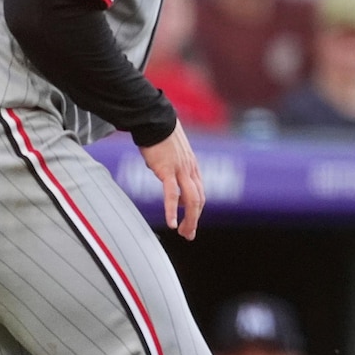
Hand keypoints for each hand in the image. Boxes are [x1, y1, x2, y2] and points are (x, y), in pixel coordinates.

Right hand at [138, 122, 204, 239]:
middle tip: (188, 234)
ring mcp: (180, 171)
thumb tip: (169, 181)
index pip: (200, 193)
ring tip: (183, 232)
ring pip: (191, 200)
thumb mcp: (173, 154)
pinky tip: (171, 223)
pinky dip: (172, 211)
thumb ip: (175, 169)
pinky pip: (172, 195)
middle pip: (198, 200)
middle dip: (194, 219)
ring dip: (189, 219)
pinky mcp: (167, 171)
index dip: (196, 210)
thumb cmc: (160, 136)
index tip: (190, 222)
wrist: (155, 120)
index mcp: (192, 167)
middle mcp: (190, 170)